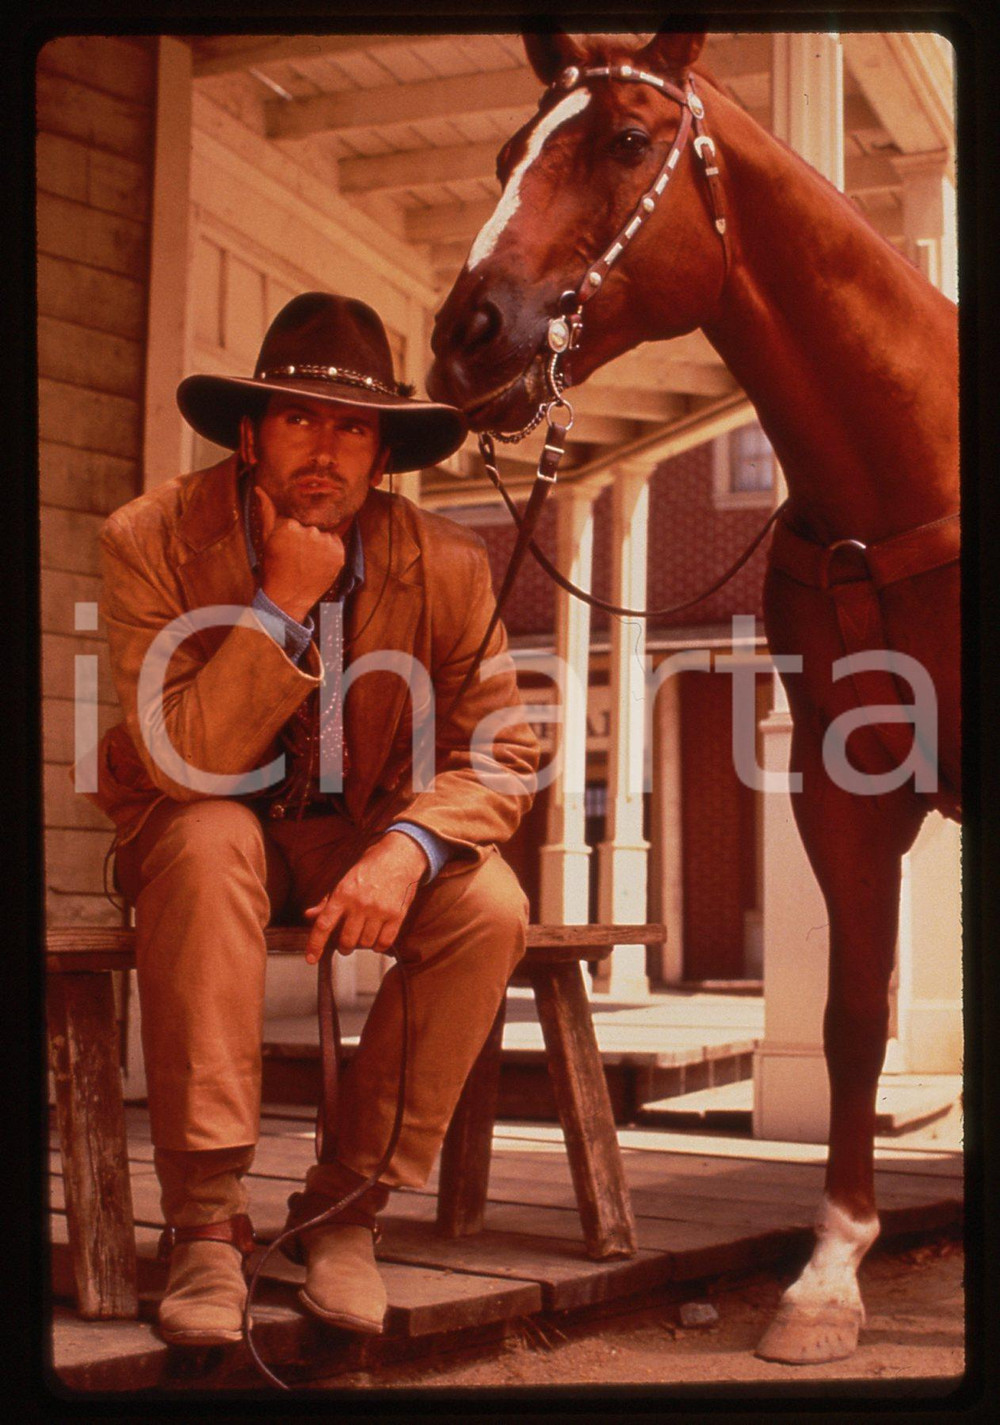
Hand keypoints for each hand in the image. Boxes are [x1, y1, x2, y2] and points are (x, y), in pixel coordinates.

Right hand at [255, 486, 344, 622]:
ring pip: (324, 534)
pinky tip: (318, 563)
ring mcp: (326, 544)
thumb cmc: (274, 566)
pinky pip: (335, 544)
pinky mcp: (339, 555)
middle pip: (311, 526)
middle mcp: (310, 531)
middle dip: (305, 537)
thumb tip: (259, 489)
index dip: (291, 533)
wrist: (288, 597)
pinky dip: (330, 551)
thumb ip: (267, 511)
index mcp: (290, 525)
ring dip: (319, 544)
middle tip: (297, 556)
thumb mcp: (267, 538)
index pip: (296, 519)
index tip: (286, 547)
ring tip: (308, 561)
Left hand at [303, 831, 428, 961]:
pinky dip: (379, 946)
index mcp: (343, 893)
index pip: (324, 924)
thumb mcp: (345, 878)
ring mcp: (380, 910)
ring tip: (364, 934)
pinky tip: (377, 938)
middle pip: (346, 940)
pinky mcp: (397, 915)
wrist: (401, 856)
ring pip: (365, 943)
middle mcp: (360, 903)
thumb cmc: (370, 866)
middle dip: (344, 947)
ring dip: (362, 944)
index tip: (311, 959)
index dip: (315, 944)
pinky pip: (385, 942)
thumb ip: (327, 900)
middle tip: (346, 943)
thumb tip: (309, 915)